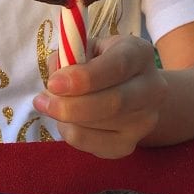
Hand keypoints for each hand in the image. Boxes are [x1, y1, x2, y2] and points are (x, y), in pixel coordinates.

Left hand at [33, 35, 167, 158]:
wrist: (130, 92)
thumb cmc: (100, 63)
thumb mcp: (87, 48)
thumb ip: (70, 56)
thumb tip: (56, 78)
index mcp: (139, 53)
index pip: (117, 66)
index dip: (84, 77)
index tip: (53, 83)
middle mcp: (152, 87)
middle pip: (113, 103)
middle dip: (70, 105)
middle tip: (42, 101)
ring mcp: (145, 120)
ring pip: (100, 126)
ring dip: (66, 119)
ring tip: (52, 105)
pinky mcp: (129, 144)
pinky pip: (93, 145)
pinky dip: (71, 133)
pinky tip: (67, 121)